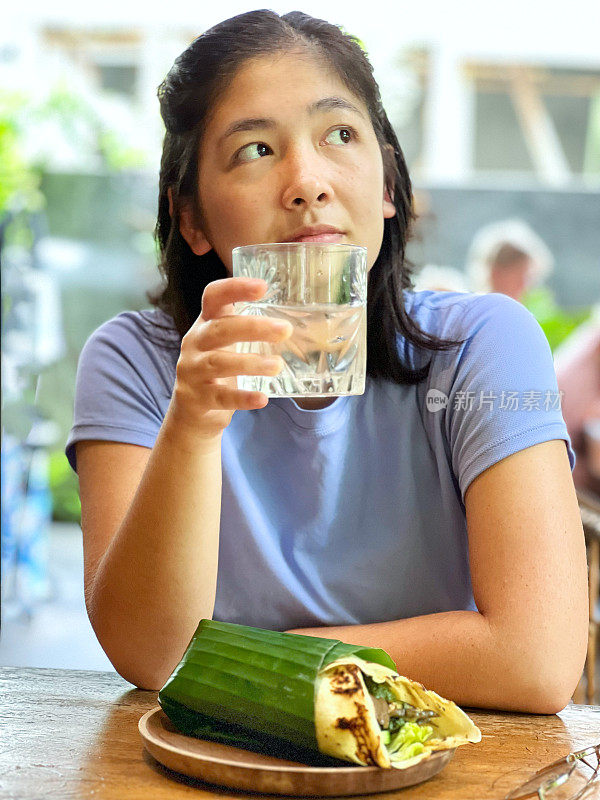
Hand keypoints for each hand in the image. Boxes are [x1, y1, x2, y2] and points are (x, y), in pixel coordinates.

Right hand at [167, 277, 291, 439]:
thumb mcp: (225, 345)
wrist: (190, 412)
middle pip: (220, 329)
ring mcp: (193, 371)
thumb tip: (298, 325)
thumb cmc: (216, 371)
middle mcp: (195, 343)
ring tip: (277, 365)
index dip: (235, 288)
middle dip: (253, 327)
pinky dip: (243, 397)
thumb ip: (249, 332)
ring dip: (251, 362)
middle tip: (285, 331)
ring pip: (219, 362)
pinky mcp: (197, 398)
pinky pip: (221, 397)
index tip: (262, 286)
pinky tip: (262, 398)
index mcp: (205, 324)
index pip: (214, 297)